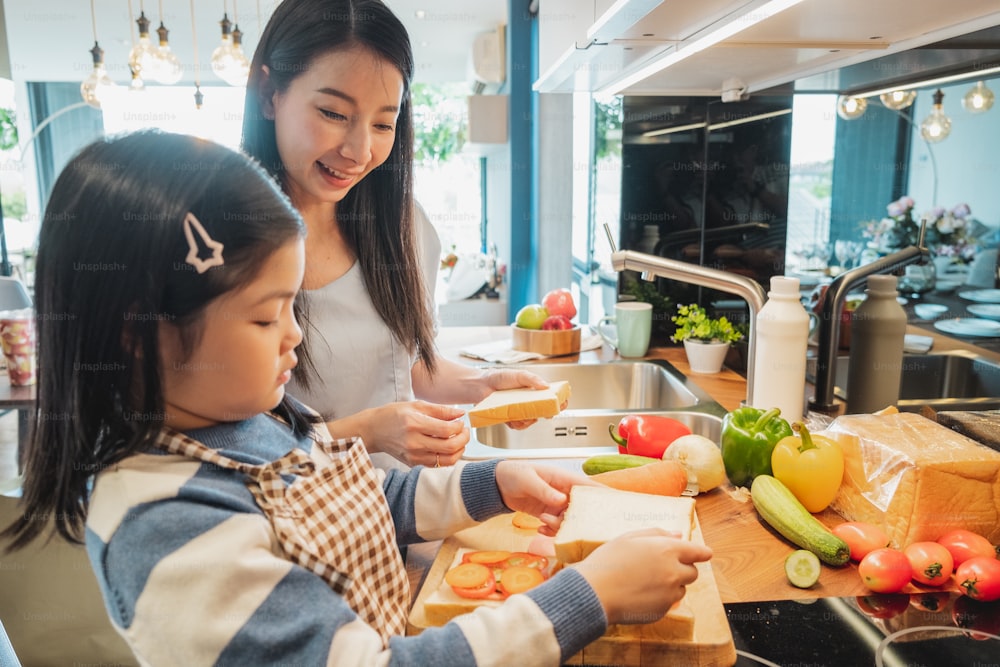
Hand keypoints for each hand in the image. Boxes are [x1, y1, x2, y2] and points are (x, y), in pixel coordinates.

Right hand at [345, 401, 469, 466]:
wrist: (373, 430)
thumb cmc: (393, 415)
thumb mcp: (416, 405)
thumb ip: (440, 410)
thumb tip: (460, 414)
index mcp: (415, 424)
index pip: (446, 430)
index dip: (459, 427)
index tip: (461, 422)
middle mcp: (414, 442)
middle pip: (449, 447)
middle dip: (464, 438)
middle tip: (464, 431)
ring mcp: (413, 456)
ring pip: (447, 460)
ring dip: (459, 450)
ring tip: (458, 440)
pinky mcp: (413, 464)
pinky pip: (438, 465)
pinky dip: (448, 458)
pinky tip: (448, 448)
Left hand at [483, 369, 552, 429]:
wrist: (481, 386)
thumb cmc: (498, 377)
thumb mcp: (519, 375)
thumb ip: (533, 379)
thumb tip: (546, 386)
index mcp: (533, 390)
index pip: (550, 396)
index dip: (558, 401)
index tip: (562, 403)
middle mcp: (528, 401)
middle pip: (544, 411)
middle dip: (547, 414)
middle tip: (546, 413)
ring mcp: (520, 410)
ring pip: (532, 420)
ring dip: (530, 420)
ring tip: (525, 414)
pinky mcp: (510, 418)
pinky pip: (518, 426)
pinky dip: (518, 424)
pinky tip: (514, 419)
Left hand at [494, 461, 600, 535]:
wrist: (497, 484)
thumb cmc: (513, 473)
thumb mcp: (528, 480)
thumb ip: (544, 490)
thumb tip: (562, 500)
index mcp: (563, 479)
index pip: (588, 488)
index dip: (603, 496)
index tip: (616, 507)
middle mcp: (563, 492)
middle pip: (581, 509)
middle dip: (575, 519)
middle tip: (561, 522)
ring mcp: (556, 504)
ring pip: (569, 520)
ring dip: (558, 526)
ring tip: (543, 521)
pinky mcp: (548, 513)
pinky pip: (557, 526)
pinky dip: (550, 531)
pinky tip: (540, 529)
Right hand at [572, 529, 712, 624]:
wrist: (594, 593)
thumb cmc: (608, 561)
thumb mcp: (629, 538)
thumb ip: (657, 534)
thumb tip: (677, 534)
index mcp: (667, 550)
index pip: (697, 552)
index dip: (702, 552)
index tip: (706, 553)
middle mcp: (674, 572)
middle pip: (692, 572)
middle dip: (682, 569)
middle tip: (662, 567)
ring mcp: (669, 594)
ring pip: (681, 589)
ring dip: (672, 585)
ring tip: (646, 581)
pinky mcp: (663, 611)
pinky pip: (668, 603)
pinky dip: (660, 599)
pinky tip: (640, 594)